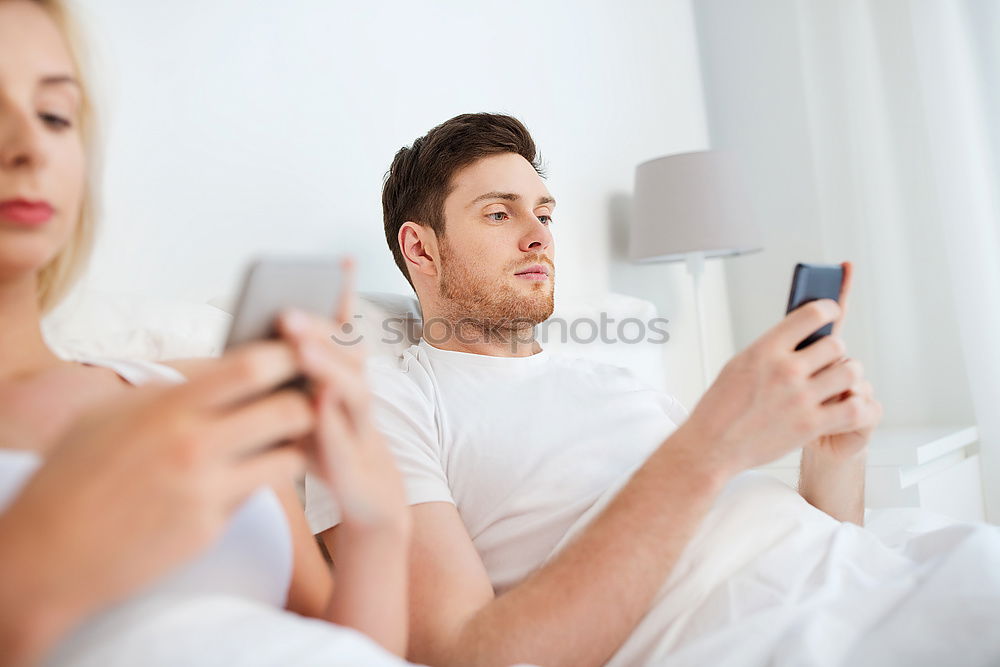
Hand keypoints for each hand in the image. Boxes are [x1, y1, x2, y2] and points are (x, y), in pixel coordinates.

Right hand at [0, 342, 313, 662]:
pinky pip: (259, 492)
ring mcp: (206, 490)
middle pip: (288, 408)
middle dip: (307, 400)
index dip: (286, 355)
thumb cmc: (73, 476)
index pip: (251, 366)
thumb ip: (170, 392)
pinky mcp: (210, 527)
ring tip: (292, 435)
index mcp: (168, 406)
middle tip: (312, 395)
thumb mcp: (112, 415)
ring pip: (289, 456)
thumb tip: (222, 371)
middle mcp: (193, 444)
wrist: (45, 555)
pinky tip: (259, 470)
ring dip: (296, 444)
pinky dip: (264, 479)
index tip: (300, 351)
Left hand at [276, 258, 408, 534]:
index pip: (343, 330)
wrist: (367, 499)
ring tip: (302, 352)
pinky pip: (345, 443)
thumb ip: (283, 378)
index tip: (342, 260)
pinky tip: (315, 408)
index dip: (344, 296)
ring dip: (328, 369)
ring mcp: (361, 429)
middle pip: (347, 355)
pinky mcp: (357, 465)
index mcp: (342, 375)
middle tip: (287, 313)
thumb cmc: (325, 445)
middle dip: (320, 331)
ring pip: (352, 393)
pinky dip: (331, 425)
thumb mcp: (299, 406)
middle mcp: (356, 394)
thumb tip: (242, 346)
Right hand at [678, 292, 876, 475]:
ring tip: (840, 385)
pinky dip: (859, 407)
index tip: (833, 313)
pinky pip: (854, 409)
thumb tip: (802, 338)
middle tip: (830, 363)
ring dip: (849, 377)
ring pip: (851, 373)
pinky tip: (848, 408)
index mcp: (764, 350)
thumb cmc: (720, 408)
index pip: (811, 314)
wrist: (712, 447)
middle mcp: (785, 369)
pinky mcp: (811, 425)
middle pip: (837, 345)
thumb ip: (771, 350)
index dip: (829, 309)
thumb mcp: (739, 366)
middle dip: (836, 353)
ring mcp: (800, 398)